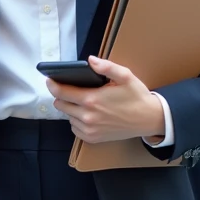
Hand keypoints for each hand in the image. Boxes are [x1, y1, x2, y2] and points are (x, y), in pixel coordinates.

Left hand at [46, 56, 165, 143]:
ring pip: (67, 117)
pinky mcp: (93, 138)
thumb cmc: (137, 96)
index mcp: (92, 100)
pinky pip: (75, 128)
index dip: (52, 85)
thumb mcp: (125, 76)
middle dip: (62, 95)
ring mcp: (89, 130)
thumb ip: (107, 66)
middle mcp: (87, 117)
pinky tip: (88, 114)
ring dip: (70, 108)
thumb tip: (90, 60)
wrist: (149, 120)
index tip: (50, 79)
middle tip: (71, 89)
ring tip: (83, 101)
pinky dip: (76, 120)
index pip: (61, 92)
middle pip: (60, 105)